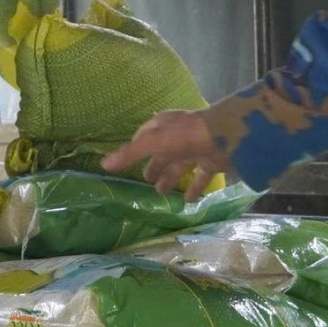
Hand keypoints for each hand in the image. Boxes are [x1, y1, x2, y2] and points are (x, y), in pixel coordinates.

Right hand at [101, 107, 230, 200]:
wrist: (223, 137)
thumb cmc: (183, 135)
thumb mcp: (152, 143)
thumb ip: (130, 154)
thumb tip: (104, 164)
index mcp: (163, 126)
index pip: (145, 136)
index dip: (137, 149)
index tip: (129, 163)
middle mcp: (179, 136)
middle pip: (162, 154)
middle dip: (154, 166)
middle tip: (146, 182)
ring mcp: (196, 148)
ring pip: (180, 166)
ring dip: (170, 178)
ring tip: (162, 194)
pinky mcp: (211, 161)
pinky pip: (200, 177)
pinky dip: (194, 188)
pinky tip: (187, 200)